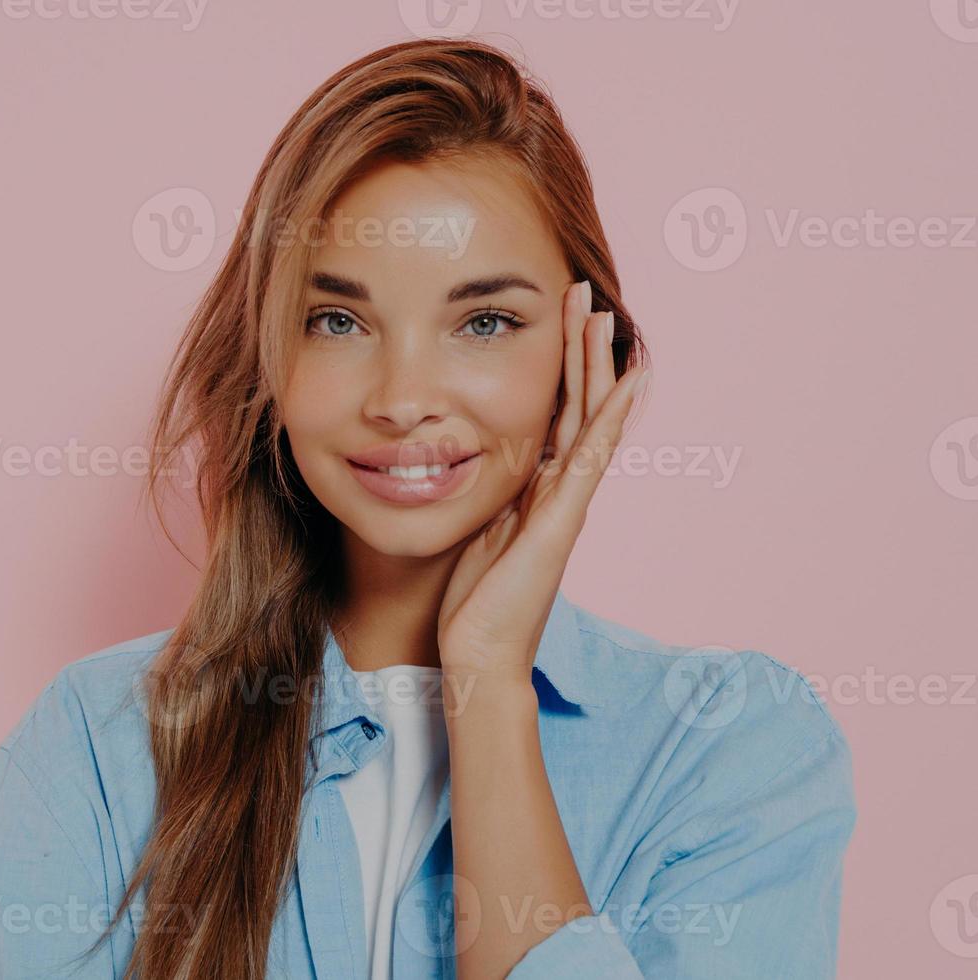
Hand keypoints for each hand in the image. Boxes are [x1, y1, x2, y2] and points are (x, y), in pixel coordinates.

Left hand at [437, 280, 647, 681]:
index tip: (557, 318)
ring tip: (601, 313)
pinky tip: (629, 379)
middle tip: (583, 293)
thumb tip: (469, 460)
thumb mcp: (475, 529)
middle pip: (576, 403)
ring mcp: (568, 502)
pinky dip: (611, 415)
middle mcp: (560, 489)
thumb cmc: (474, 603)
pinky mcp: (565, 519)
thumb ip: (487, 494)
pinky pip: (593, 455)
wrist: (480, 656)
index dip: (558, 366)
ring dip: (596, 364)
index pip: (553, 413)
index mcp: (536, 489)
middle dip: (579, 348)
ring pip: (589, 417)